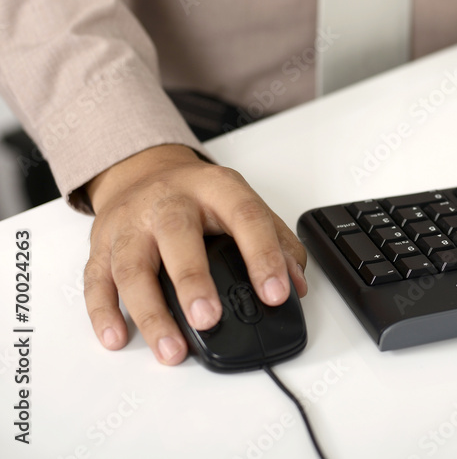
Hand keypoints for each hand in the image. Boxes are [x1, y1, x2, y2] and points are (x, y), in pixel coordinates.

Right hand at [83, 144, 307, 364]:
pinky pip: (97, 280)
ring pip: (131, 266)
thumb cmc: (201, 196)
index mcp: (216, 188)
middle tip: (208, 319)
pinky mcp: (101, 245)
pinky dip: (104, 312)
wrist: (145, 171)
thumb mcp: (243, 203)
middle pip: (177, 235)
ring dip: (151, 311)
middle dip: (193, 280)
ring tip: (172, 347)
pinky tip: (118, 337)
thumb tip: (296, 284)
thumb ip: (277, 241)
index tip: (277, 294)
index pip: (245, 217)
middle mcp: (169, 201)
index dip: (264, 256)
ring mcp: (131, 223)